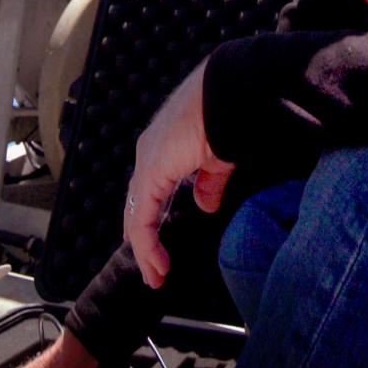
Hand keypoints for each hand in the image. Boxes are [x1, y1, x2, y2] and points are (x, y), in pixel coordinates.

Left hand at [125, 59, 235, 288]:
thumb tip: (206, 205)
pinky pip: (144, 216)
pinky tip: (157, 262)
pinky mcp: (153, 171)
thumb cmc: (227, 114)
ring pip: (138, 215)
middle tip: (152, 271)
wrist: (229, 92)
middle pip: (138, 207)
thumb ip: (209, 183)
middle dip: (144, 241)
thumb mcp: (217, 158)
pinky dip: (148, 243)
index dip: (151, 223)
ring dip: (145, 249)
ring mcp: (148, 162)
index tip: (159, 251)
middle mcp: (149, 154)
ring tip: (155, 275)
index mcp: (162, 148)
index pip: (149, 193)